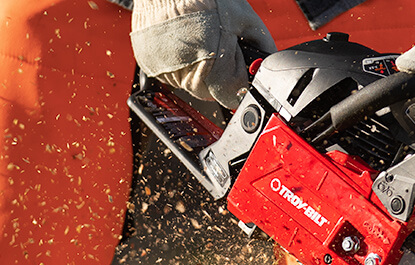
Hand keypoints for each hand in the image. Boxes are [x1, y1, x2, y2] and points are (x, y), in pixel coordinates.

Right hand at [130, 0, 276, 108]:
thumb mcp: (245, 19)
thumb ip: (261, 46)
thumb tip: (267, 66)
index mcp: (212, 63)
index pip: (229, 95)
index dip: (237, 84)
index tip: (239, 76)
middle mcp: (185, 69)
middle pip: (208, 94)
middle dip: (217, 79)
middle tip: (219, 53)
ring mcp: (163, 66)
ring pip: (187, 85)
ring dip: (197, 71)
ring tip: (199, 42)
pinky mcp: (148, 61)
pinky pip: (168, 74)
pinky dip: (178, 64)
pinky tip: (183, 43)